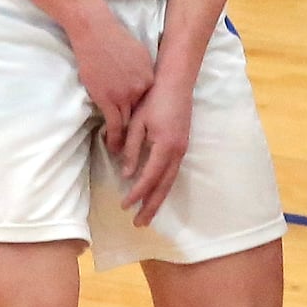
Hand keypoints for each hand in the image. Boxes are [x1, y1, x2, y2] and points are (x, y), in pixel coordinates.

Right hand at [68, 13, 153, 151]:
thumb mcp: (139, 54)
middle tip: (144, 150)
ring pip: (129, 124)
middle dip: (142, 134)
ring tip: (125, 155)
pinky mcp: (107, 99)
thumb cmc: (115, 39)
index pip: (151, 102)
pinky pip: (113, 124)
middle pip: (142, 115)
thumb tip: (144, 84)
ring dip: (127, 142)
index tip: (150, 130)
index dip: (149, 117)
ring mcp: (124, 95)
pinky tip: (112, 147)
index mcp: (149, 77)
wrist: (96, 31)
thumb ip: (143, 72)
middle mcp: (140, 88)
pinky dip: (114, 138)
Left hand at [119, 78, 194, 226]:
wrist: (177, 83)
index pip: (149, 178)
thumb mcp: (137, 123)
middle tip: (140, 224)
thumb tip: (126, 174)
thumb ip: (131, 149)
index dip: (136, 194)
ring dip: (159, 199)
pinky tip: (156, 191)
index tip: (124, 206)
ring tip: (148, 214)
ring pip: (170, 181)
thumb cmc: (154, 99)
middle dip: (151, 206)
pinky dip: (164, 186)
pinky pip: (173, 172)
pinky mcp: (183, 145)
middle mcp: (177, 152)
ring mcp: (183, 149)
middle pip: (163, 186)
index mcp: (165, 147)